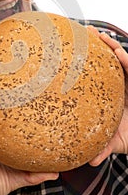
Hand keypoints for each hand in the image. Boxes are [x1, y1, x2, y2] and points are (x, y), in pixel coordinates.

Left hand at [87, 28, 127, 166]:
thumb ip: (104, 147)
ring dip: (111, 47)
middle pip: (106, 62)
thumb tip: (90, 161)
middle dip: (97, 46)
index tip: (71, 50)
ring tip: (99, 36)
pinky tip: (119, 53)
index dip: (86, 62)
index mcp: (109, 95)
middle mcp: (119, 86)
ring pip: (120, 61)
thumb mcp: (115, 142)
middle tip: (84, 33)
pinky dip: (126, 61)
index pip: (97, 75)